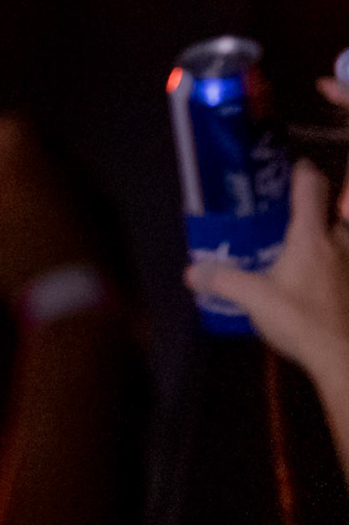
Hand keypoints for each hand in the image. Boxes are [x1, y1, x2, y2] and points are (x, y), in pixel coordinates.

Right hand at [0, 114, 99, 300]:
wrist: (80, 302)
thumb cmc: (17, 266)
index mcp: (28, 166)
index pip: (12, 125)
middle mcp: (65, 169)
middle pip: (42, 148)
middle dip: (19, 168)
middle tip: (2, 199)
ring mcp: (94, 192)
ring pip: (65, 175)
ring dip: (45, 192)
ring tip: (27, 227)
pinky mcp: (114, 219)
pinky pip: (85, 201)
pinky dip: (68, 214)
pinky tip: (54, 246)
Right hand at [187, 159, 348, 394]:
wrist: (344, 357)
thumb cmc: (302, 320)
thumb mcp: (254, 299)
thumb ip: (223, 280)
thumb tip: (192, 271)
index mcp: (311, 237)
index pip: (310, 188)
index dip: (302, 172)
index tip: (294, 167)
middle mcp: (339, 244)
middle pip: (334, 213)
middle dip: (318, 210)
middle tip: (293, 216)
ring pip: (344, 239)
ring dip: (331, 238)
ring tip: (308, 249)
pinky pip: (344, 268)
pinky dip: (336, 268)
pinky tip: (320, 282)